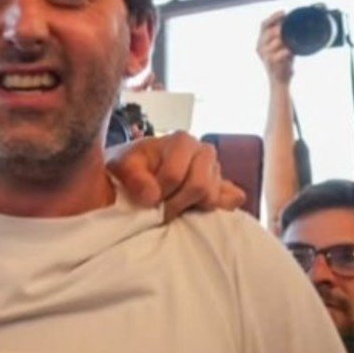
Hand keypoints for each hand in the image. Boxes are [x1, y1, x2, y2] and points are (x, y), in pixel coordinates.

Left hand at [106, 131, 245, 220]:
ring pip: (213, 197)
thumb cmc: (131, 166)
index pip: (175, 176)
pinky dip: (217, 209)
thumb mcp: (120, 166)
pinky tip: (196, 210)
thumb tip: (153, 197)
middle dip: (175, 204)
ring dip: (190, 208)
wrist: (139, 169)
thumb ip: (133, 178)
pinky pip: (233, 200)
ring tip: (172, 205)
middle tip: (159, 210)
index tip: (146, 200)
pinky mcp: (224, 187)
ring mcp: (217, 170)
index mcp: (182, 141)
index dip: (158, 194)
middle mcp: (204, 152)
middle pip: (200, 187)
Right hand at [257, 11, 294, 86]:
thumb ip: (285, 34)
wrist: (280, 80)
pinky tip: (291, 50)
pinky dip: (286, 50)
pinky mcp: (270, 62)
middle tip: (290, 26)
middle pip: (269, 30)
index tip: (284, 12)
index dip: (273, 17)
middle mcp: (260, 47)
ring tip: (291, 41)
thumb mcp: (283, 45)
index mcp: (261, 41)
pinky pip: (280, 52)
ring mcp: (264, 54)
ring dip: (285, 38)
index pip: (264, 24)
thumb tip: (294, 21)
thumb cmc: (283, 62)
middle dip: (280, 27)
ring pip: (275, 40)